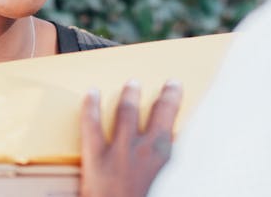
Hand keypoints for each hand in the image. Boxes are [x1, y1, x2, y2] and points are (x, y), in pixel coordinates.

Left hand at [80, 79, 182, 196]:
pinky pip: (91, 126)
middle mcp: (147, 151)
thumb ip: (172, 175)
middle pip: (160, 114)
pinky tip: (91, 94)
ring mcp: (120, 152)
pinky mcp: (96, 159)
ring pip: (127, 114)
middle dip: (165, 98)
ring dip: (130, 97)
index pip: (179, 126)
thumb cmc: (150, 196)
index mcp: (168, 161)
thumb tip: (174, 167)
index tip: (180, 89)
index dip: (179, 104)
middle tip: (169, 85)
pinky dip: (91, 108)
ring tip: (132, 84)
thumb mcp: (171, 187)